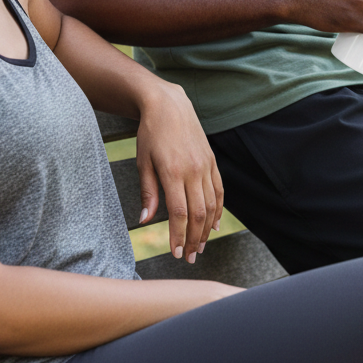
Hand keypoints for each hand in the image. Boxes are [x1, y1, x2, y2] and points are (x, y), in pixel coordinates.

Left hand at [134, 81, 224, 263]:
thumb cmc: (150, 134)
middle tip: (189, 257)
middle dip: (194, 239)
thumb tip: (145, 220)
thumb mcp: (142, 161)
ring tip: (200, 247)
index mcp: (172, 171)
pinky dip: (219, 210)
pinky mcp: (212, 161)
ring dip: (207, 229)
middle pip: (198, 214)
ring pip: (212, 205)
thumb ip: (148, 192)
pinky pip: (219, 190)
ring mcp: (205, 165)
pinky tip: (214, 226)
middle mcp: (193, 170)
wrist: (169, 105)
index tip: (175, 253)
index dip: (178, 236)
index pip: (179, 213)